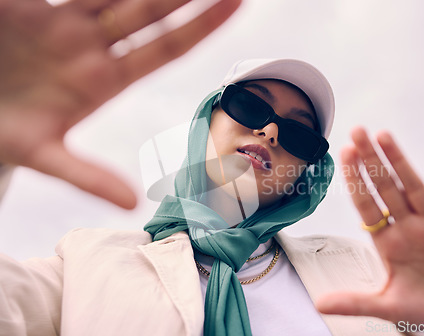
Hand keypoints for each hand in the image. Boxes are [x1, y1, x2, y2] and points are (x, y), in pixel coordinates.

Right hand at [0, 0, 240, 208]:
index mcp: (107, 79)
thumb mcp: (44, 155)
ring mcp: (66, 23)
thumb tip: (132, 204)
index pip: (166, 48)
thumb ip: (87, 176)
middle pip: (150, 11)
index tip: (235, 4)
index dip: (201, 26)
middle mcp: (94, 47)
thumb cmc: (8, 136)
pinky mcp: (34, 6)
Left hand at [316, 127, 423, 324]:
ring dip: (399, 162)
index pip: (366, 204)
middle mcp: (409, 227)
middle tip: (356, 132)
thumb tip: (318, 305)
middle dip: (371, 161)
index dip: (356, 180)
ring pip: (414, 187)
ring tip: (383, 135)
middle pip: (386, 188)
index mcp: (388, 242)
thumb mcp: (387, 305)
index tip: (343, 154)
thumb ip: (354, 301)